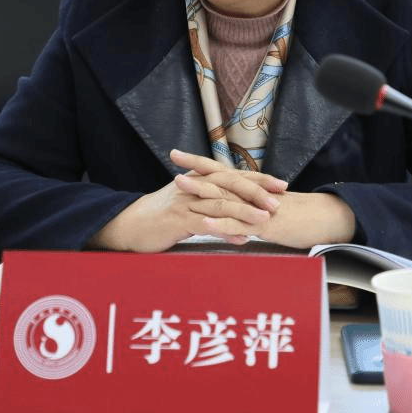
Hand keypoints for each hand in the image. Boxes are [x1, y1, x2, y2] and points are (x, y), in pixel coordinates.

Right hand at [89, 149, 286, 251]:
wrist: (130, 224)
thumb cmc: (160, 217)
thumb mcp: (187, 202)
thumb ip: (211, 202)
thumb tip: (238, 210)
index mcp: (198, 178)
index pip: (233, 174)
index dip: (258, 178)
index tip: (281, 184)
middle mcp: (194, 186)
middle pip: (230, 183)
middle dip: (257, 191)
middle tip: (278, 200)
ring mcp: (186, 202)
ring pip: (221, 202)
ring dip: (245, 210)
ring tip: (266, 217)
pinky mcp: (179, 220)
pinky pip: (206, 224)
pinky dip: (226, 231)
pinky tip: (242, 238)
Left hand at [172, 149, 355, 249]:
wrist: (325, 221)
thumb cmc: (297, 217)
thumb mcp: (268, 209)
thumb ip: (248, 207)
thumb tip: (232, 207)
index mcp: (251, 189)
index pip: (221, 171)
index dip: (199, 162)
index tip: (177, 155)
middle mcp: (252, 194)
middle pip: (220, 177)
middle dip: (195, 167)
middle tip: (173, 157)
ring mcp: (257, 208)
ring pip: (225, 198)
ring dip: (201, 190)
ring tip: (180, 186)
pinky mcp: (265, 225)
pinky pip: (240, 224)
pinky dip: (221, 223)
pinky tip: (204, 221)